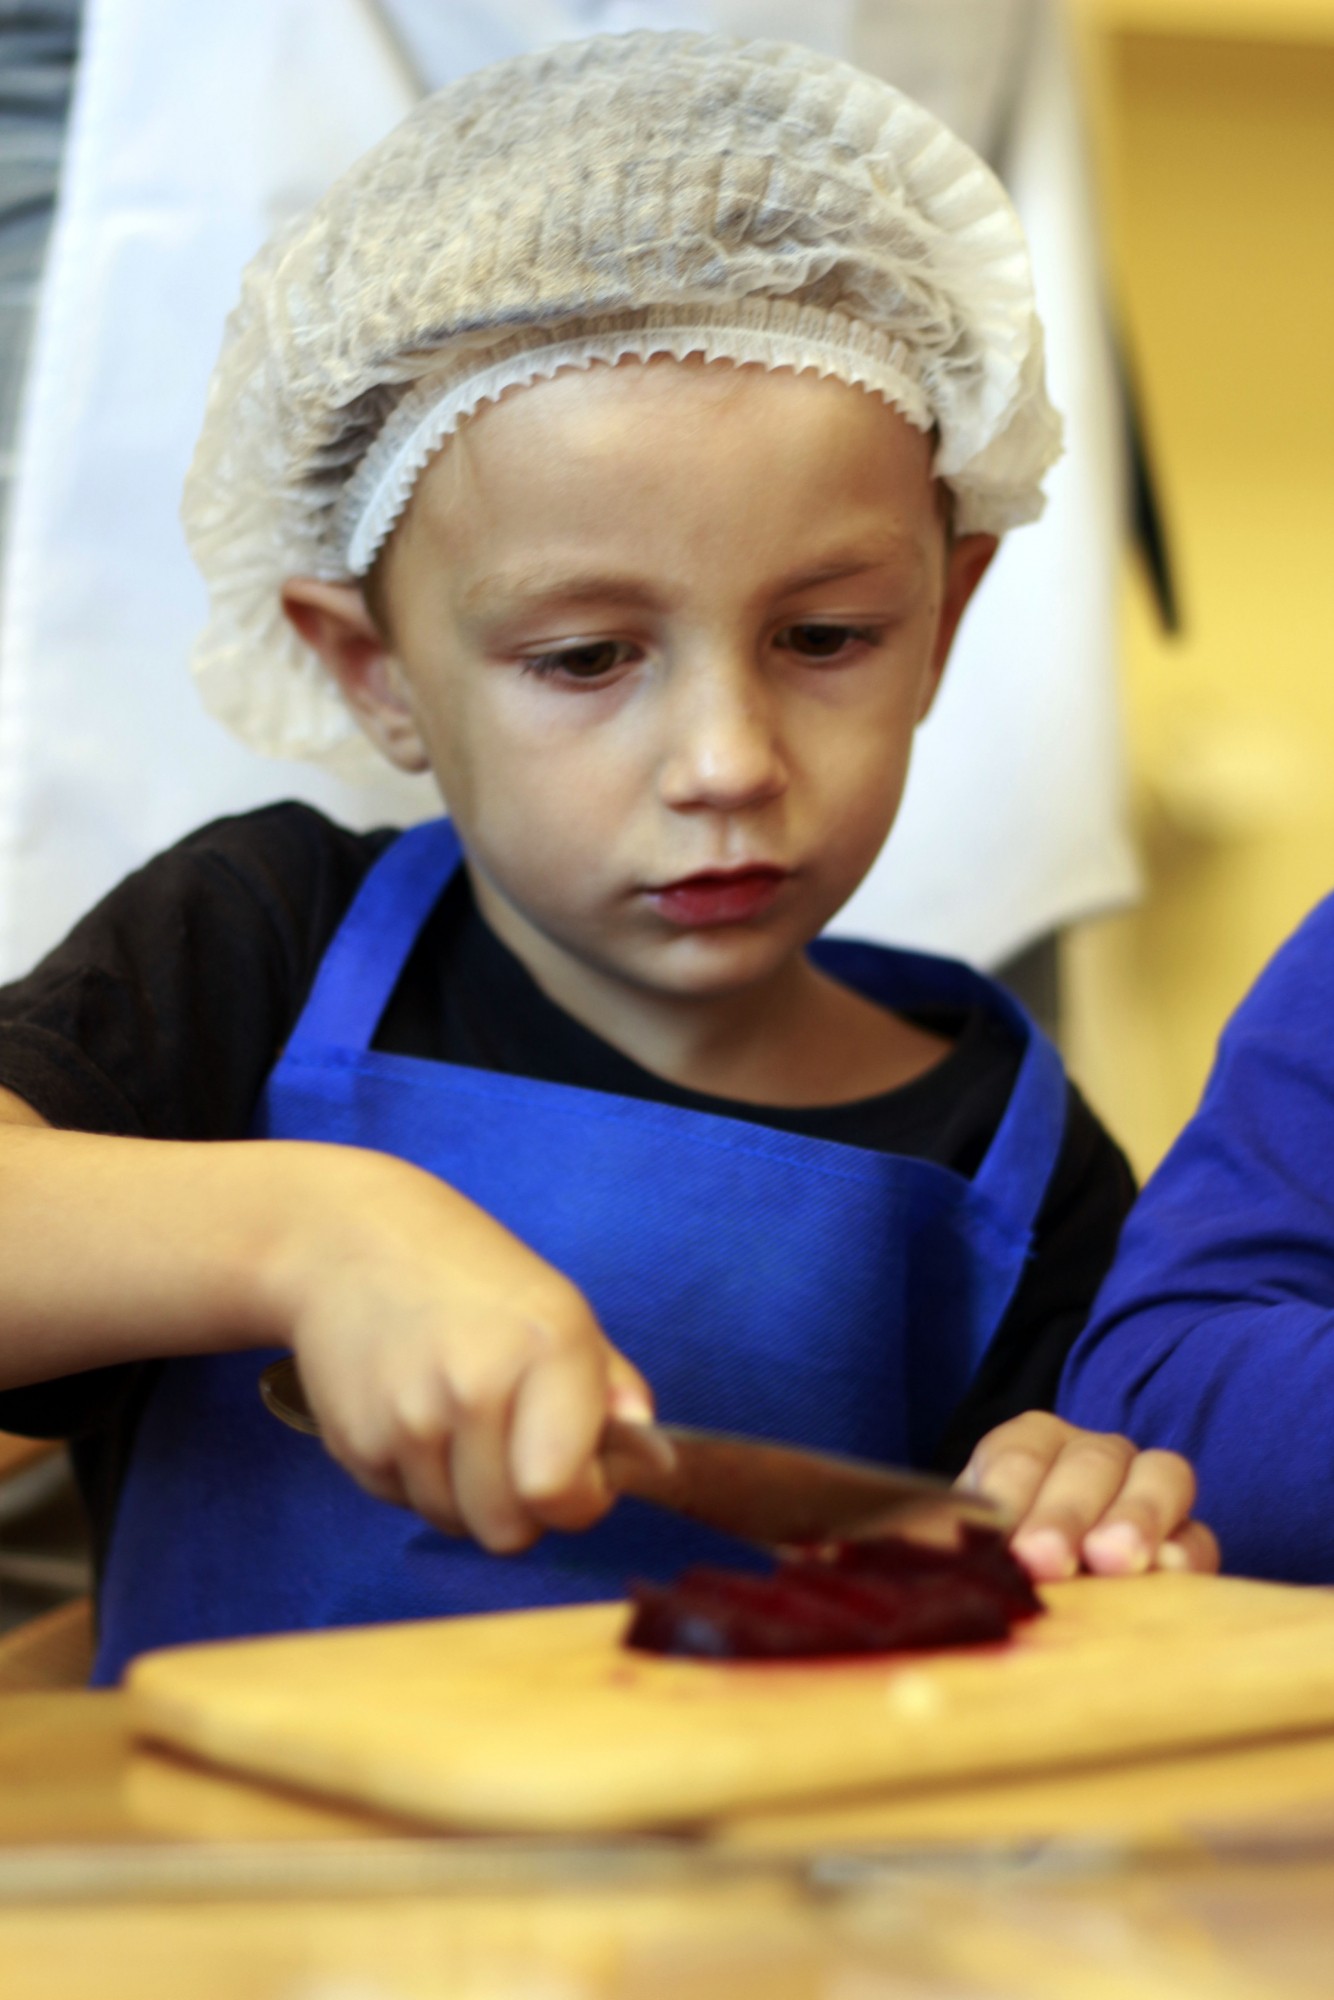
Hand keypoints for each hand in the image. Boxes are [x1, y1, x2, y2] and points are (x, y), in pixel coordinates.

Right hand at [275, 1148, 651, 1553]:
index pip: (565, 1497)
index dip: (579, 1499)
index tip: (575, 1470)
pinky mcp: (354, 1442)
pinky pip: (404, 1503)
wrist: (346, 1239)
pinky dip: (416, 1476)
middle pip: (509, 1532)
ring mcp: (408, 1419)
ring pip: (455, 1524)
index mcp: (548, 1347)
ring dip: (464, 1492)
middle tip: (514, 1446)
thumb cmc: (466, 1273)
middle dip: (521, 1507)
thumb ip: (610, 1387)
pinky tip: (412, 1410)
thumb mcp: (558, 1308)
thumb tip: (650, 1457)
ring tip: (457, 1418)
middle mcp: (476, 1386)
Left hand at [956, 1412, 1219, 1581]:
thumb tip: (901, 1558)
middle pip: (1090, 1461)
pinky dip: (1186, 1550)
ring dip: (1135, 1517)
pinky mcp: (1187, 1540)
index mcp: (1027, 1447)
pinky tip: (1167, 1575)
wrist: (1038, 1606)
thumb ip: (944, 1545)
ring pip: (1160, 1474)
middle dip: (1066, 1510)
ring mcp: (1145, 1489)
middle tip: (1046, 1560)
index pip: (1019, 1451)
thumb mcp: (962, 1552)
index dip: (1010, 1490)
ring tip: (1114, 1562)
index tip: (1004, 1539)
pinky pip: (1199, 1533)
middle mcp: (1090, 1456)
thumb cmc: (990, 1572)